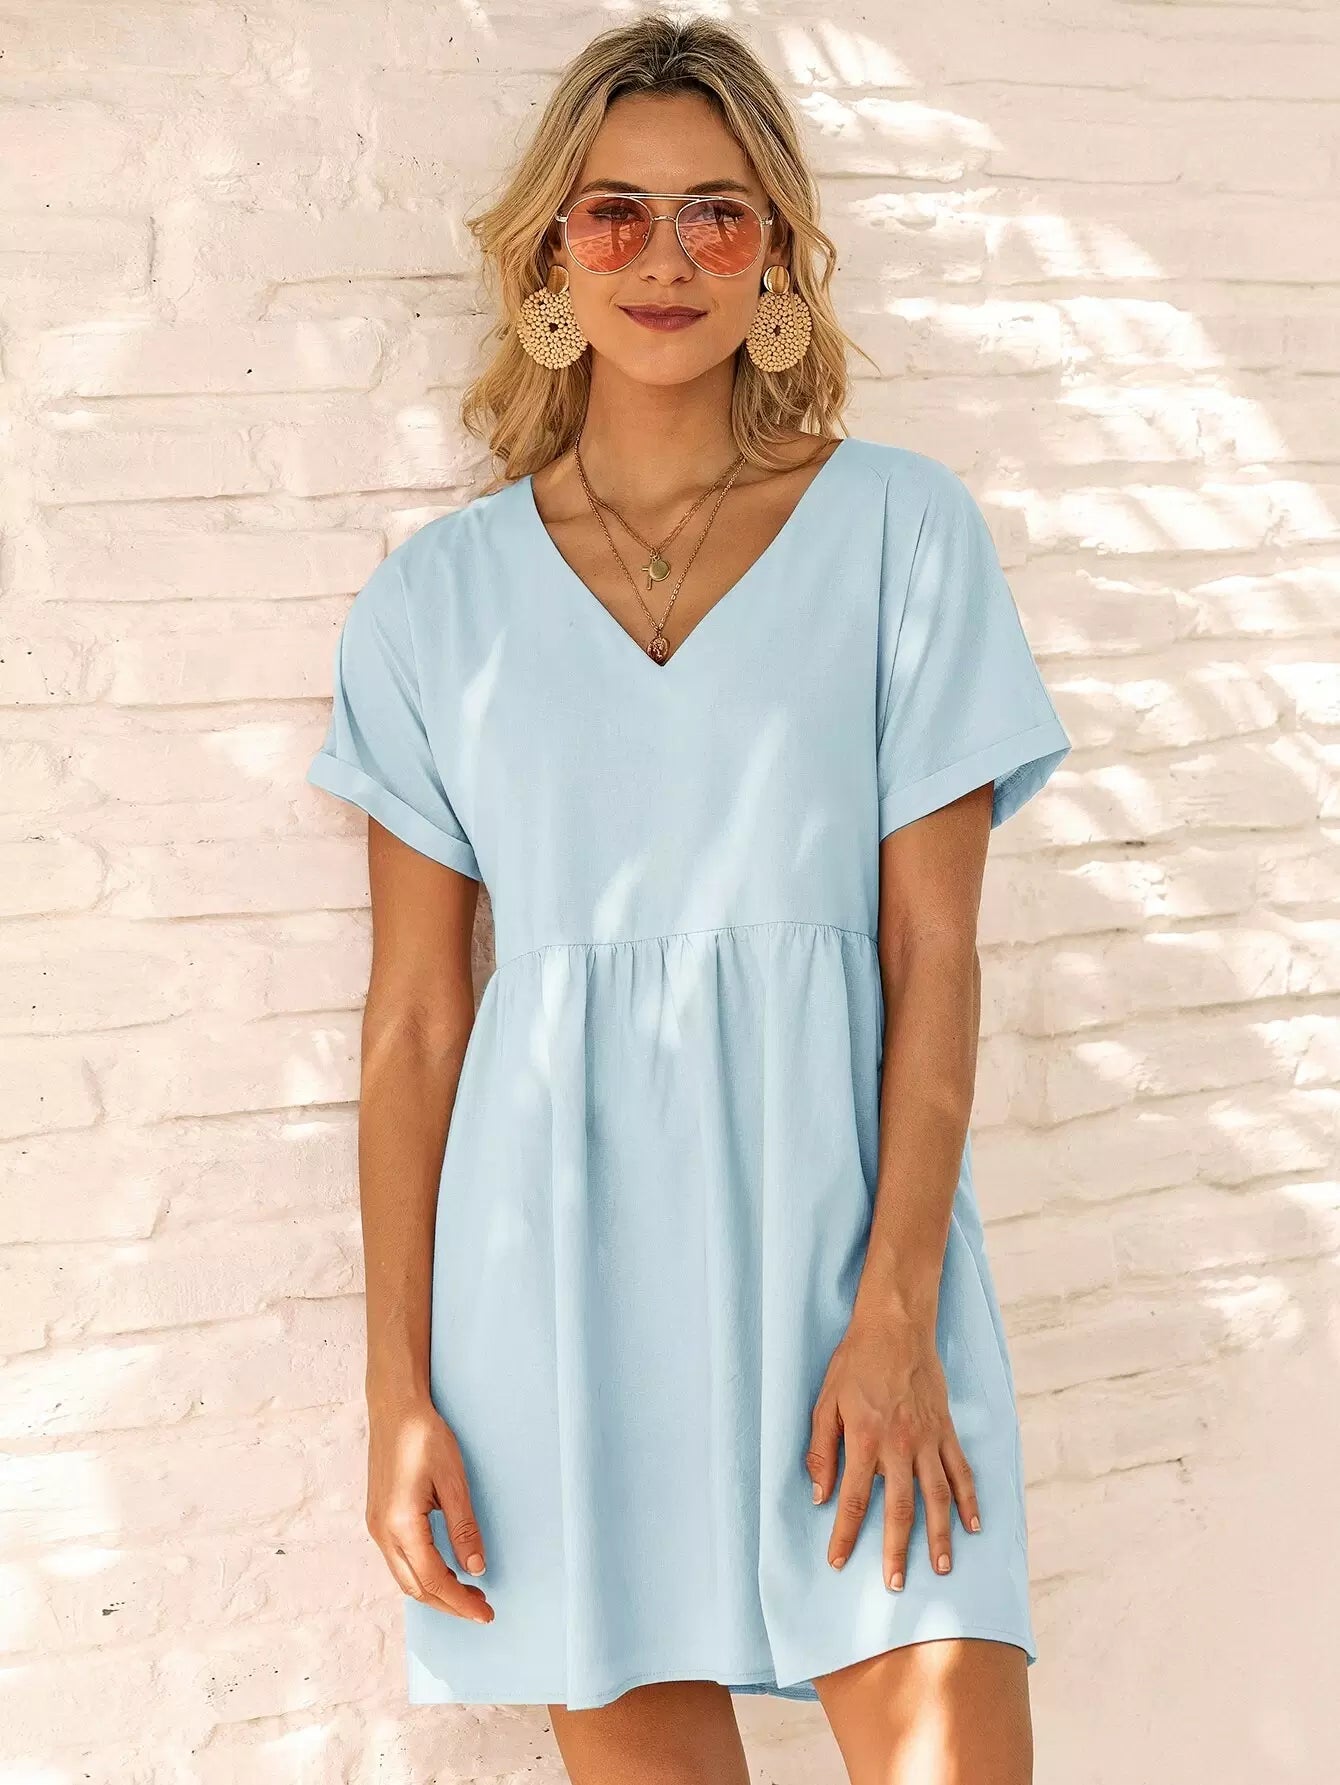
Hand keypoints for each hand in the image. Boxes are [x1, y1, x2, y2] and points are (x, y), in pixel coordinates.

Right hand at [365, 1393, 494, 1622]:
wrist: (394, 1408)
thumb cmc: (424, 1437)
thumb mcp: (453, 1481)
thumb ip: (464, 1528)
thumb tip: (475, 1569)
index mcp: (400, 1524)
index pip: (434, 1580)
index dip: (461, 1601)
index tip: (486, 1613)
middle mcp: (381, 1532)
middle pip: (416, 1588)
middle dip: (449, 1604)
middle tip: (481, 1609)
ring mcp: (375, 1527)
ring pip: (404, 1578)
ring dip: (434, 1591)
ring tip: (467, 1593)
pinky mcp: (377, 1519)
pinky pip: (399, 1561)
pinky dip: (421, 1575)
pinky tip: (442, 1570)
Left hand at [806, 1309, 981, 1590]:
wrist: (896, 1326)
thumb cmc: (855, 1362)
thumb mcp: (825, 1401)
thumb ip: (821, 1449)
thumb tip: (818, 1494)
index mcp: (865, 1439)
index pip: (854, 1499)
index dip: (845, 1534)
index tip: (838, 1562)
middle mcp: (900, 1445)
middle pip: (900, 1508)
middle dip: (896, 1550)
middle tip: (896, 1585)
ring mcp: (928, 1439)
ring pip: (937, 1497)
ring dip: (939, 1536)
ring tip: (940, 1569)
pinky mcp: (946, 1429)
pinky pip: (961, 1470)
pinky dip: (969, 1499)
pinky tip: (973, 1525)